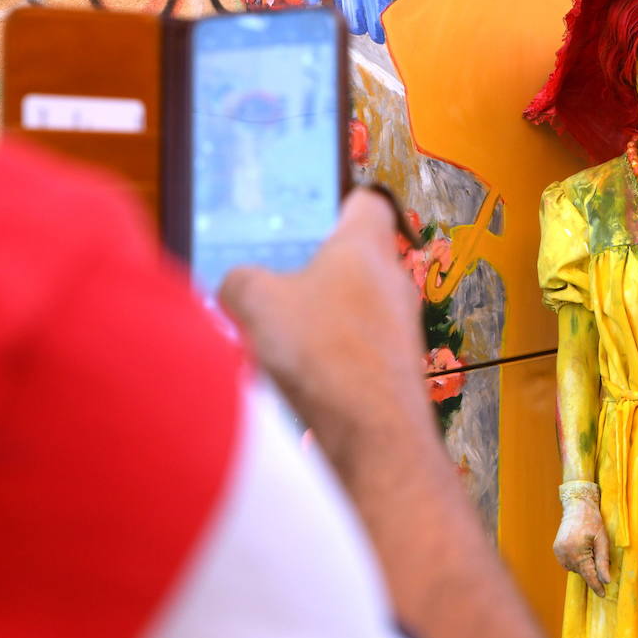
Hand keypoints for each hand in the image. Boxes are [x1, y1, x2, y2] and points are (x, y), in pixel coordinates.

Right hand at [218, 189, 428, 478]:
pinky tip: (296, 380)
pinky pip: (354, 353)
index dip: (336, 202)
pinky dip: (327, 361)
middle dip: (312, 273)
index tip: (311, 215)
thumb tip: (238, 288)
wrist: (373, 435)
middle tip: (273, 284)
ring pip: (352, 311)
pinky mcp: (394, 373)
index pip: (366, 202)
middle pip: (353, 261)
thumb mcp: (256, 301)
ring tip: (276, 340)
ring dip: (317, 322)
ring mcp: (399, 330)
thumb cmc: (326, 353)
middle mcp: (393, 283)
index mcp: (366, 246)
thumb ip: (240, 281)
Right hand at [553, 499, 611, 595]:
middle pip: (582, 572)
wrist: (577, 507)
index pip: (588, 575)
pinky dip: (577, 560)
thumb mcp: (603, 540)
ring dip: (584, 565)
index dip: (596, 586)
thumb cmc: (593, 522)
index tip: (603, 595)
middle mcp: (565, 554)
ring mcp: (558, 552)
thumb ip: (603, 561)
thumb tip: (606, 581)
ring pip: (575, 568)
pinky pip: (569, 563)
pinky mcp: (556, 550)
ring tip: (589, 547)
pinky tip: (581, 549)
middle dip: (592, 570)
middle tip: (597, 552)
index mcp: (577, 552)